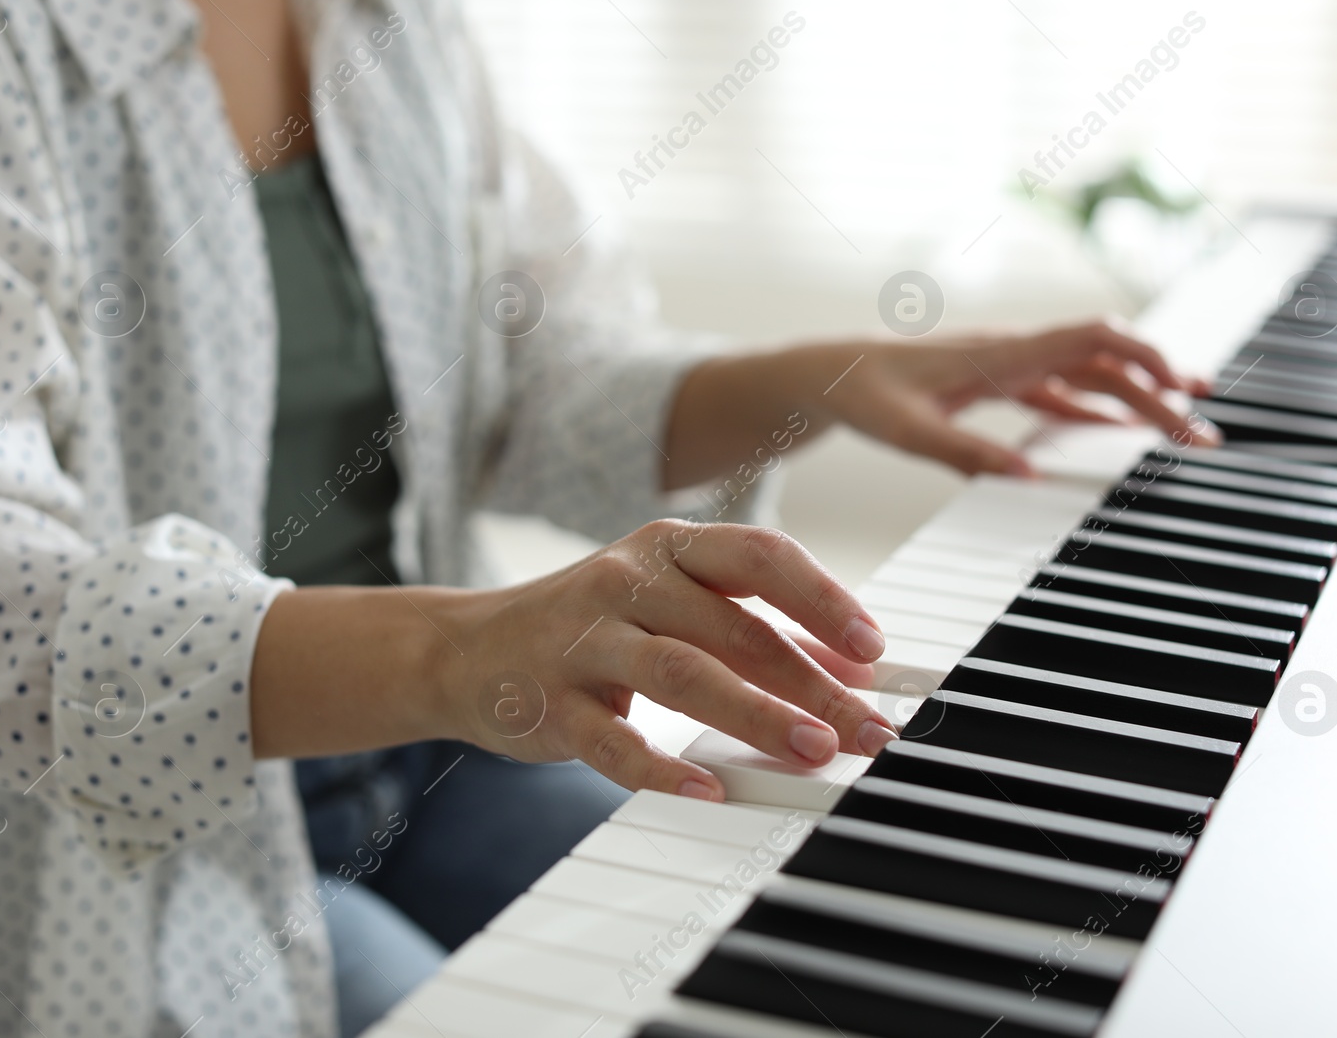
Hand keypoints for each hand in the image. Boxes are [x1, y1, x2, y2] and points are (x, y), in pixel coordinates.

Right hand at [440, 520, 896, 800]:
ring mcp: (585, 639)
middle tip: (866, 728)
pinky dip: (664, 768)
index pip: (761, 556)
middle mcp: (628, 579)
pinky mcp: (552, 703)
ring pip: (683, 673)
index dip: (823, 599)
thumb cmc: (590, 626)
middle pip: (736, 627)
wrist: (463, 650)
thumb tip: (848, 669)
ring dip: (757, 714)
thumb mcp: (669, 603)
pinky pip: (614, 741)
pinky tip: (710, 790)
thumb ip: (753, 626)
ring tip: (812, 751)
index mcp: (669, 546)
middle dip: (812, 682)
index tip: (873, 648)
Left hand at [813, 321, 1216, 475]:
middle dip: (1160, 392)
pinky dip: (1098, 410)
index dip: (1144, 357)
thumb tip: (1026, 476)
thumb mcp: (905, 429)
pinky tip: (1122, 431)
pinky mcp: (999, 384)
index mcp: (1001, 354)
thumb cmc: (864, 394)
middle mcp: (1014, 353)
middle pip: (1106, 363)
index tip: (1184, 389)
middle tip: (1203, 436)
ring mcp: (1009, 367)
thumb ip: (961, 450)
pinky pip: (1062, 393)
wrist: (831, 373)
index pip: (1091, 339)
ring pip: (1090, 376)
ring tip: (1186, 429)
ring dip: (1139, 400)